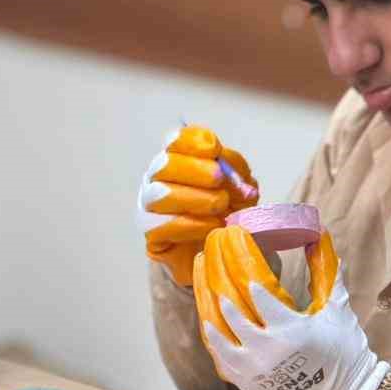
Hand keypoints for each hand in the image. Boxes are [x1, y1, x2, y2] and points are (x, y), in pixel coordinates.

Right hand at [138, 125, 259, 286]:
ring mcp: (150, 204)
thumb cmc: (227, 210)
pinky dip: (190, 224)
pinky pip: (160, 225)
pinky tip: (211, 226)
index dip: (192, 141)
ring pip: (160, 193)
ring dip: (194, 198)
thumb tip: (225, 165)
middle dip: (195, 170)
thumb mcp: (240, 185)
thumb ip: (235, 170)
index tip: (214, 148)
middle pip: (165, 164)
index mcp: (179, 159)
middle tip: (219, 179)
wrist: (218, 249)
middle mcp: (158, 177)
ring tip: (220, 206)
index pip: (175, 140)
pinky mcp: (150, 232)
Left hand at [194, 225, 388, 389]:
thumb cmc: (346, 352)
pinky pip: (221, 359)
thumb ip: (327, 274)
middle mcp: (267, 349)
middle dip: (220, 283)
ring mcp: (254, 369)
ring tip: (205, 289)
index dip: (246, 273)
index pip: (259, 296)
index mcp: (290, 329)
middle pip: (232, 311)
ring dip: (209, 311)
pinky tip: (208, 324)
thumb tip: (323, 238)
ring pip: (220, 336)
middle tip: (212, 260)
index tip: (235, 253)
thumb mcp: (338, 310)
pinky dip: (214, 340)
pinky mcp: (249, 384)